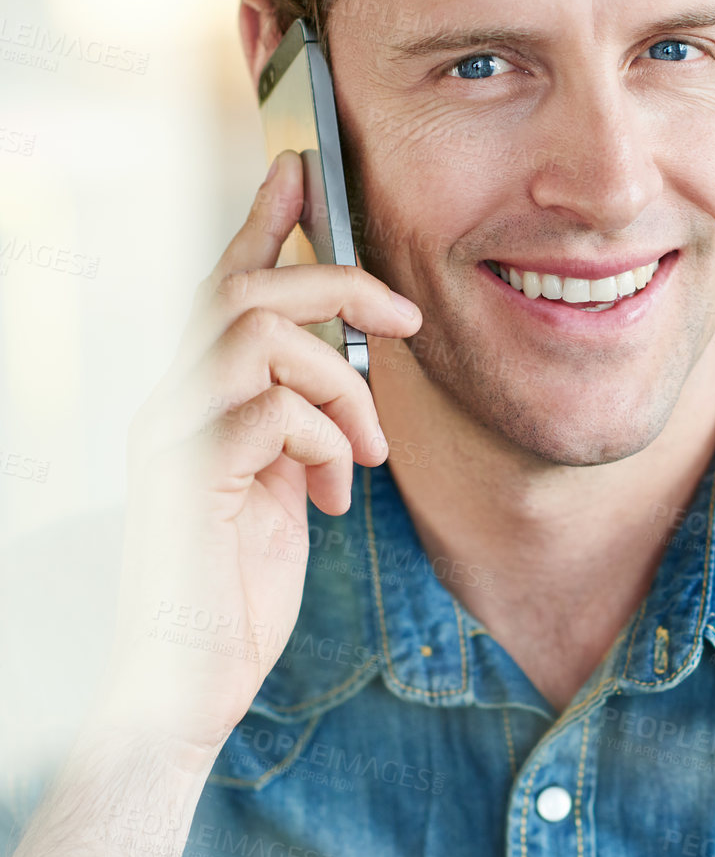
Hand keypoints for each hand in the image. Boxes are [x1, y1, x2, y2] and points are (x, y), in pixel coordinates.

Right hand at [94, 150, 420, 761]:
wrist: (186, 685)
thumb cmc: (233, 594)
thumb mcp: (280, 493)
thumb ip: (294, 431)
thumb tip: (335, 390)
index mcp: (194, 401)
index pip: (225, 288)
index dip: (264, 223)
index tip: (304, 172)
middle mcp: (169, 404)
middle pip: (246, 290)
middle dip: (336, 282)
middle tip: (404, 316)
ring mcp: (170, 436)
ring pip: (262, 337)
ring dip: (341, 385)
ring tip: (367, 450)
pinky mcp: (185, 475)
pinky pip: (270, 411)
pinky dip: (325, 444)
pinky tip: (336, 497)